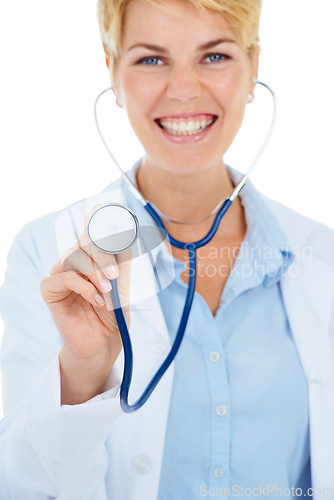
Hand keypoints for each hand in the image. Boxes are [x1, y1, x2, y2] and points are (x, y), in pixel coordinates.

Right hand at [40, 223, 131, 402]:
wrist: (103, 343)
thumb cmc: (113, 313)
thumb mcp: (123, 283)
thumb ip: (122, 259)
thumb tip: (127, 233)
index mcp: (91, 258)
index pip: (90, 232)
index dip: (95, 220)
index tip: (101, 209)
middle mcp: (74, 262)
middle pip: (84, 242)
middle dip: (102, 254)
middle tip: (114, 275)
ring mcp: (60, 274)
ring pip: (74, 257)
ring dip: (95, 272)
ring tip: (107, 290)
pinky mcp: (50, 290)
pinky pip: (65, 278)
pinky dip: (84, 287)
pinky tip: (96, 299)